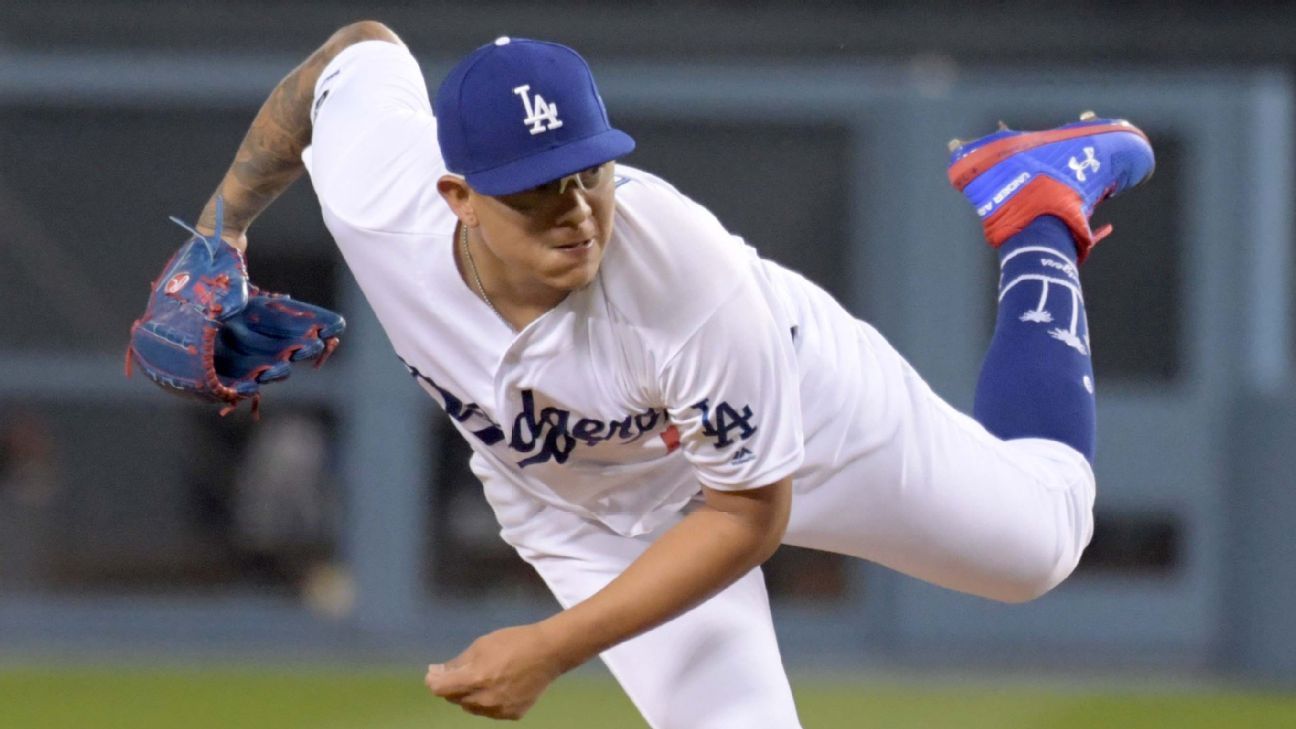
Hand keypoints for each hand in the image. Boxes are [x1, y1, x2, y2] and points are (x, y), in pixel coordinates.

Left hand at [424, 624, 567, 719]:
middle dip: (454, 686)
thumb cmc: (513, 642)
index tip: (436, 673)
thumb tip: (436, 672)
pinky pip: (490, 711)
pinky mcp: (512, 715)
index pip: (440, 689)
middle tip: (467, 670)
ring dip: (471, 695)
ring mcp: (499, 711)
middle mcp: (484, 700)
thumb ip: (457, 662)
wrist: (548, 653)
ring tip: (488, 677)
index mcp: (475, 679)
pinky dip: (489, 701)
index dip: (434, 680)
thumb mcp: (481, 644)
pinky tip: (502, 686)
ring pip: (472, 707)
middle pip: (455, 699)